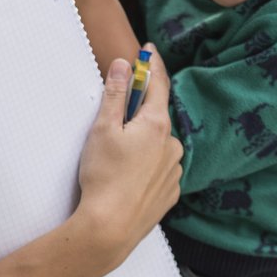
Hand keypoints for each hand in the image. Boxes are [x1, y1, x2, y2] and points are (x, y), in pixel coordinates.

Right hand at [73, 50, 181, 268]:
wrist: (111, 227)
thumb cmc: (104, 177)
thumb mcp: (103, 129)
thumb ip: (114, 95)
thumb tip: (122, 66)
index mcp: (157, 125)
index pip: (159, 84)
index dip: (152, 64)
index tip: (149, 49)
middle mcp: (172, 146)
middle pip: (156, 116)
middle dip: (139, 110)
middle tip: (117, 113)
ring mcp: (173, 170)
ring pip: (158, 145)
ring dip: (142, 141)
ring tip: (117, 156)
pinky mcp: (169, 192)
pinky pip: (159, 169)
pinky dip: (145, 165)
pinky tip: (127, 175)